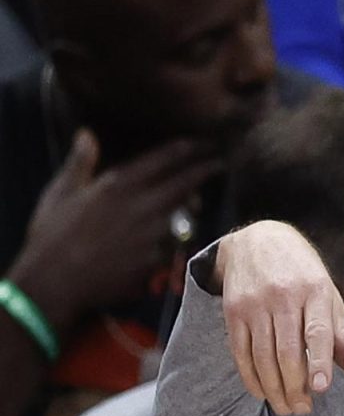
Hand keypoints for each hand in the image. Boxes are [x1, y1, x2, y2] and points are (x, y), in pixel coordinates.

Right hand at [9, 130, 219, 328]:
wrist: (54, 282)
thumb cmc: (51, 236)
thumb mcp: (60, 193)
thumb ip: (80, 162)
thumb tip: (86, 133)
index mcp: (117, 185)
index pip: (164, 159)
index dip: (189, 149)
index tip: (204, 143)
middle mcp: (140, 205)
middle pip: (186, 182)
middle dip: (206, 170)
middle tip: (219, 163)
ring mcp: (153, 234)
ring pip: (186, 215)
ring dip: (191, 208)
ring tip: (193, 203)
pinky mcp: (157, 260)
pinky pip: (176, 246)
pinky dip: (176, 241)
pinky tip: (172, 240)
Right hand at [214, 221, 343, 415]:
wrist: (258, 240)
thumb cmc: (303, 275)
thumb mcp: (329, 296)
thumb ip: (342, 337)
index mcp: (315, 290)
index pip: (318, 332)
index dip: (320, 362)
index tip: (321, 389)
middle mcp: (283, 296)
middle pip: (287, 351)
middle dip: (295, 386)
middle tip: (304, 409)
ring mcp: (255, 304)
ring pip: (262, 356)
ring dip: (274, 388)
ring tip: (286, 407)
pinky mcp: (233, 311)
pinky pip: (240, 352)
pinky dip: (251, 377)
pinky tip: (262, 393)